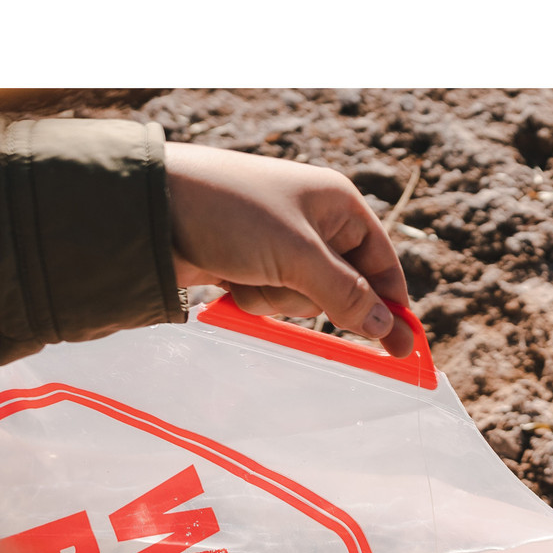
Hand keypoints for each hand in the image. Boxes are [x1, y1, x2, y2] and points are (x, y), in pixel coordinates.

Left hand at [165, 143, 413, 356]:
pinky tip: (229, 279)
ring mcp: (283, 246)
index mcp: (337, 204)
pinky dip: (255, 298)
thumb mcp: (297, 256)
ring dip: (280, 299)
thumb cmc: (230, 213)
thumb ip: (347, 297)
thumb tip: (390, 330)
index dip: (392, 304)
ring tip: (248, 274)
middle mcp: (316, 223)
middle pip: (346, 287)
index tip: (403, 347)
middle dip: (319, 298)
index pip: (382, 263)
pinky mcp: (253, 265)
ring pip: (308, 300)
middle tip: (294, 291)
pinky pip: (274, 300)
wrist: (149, 209)